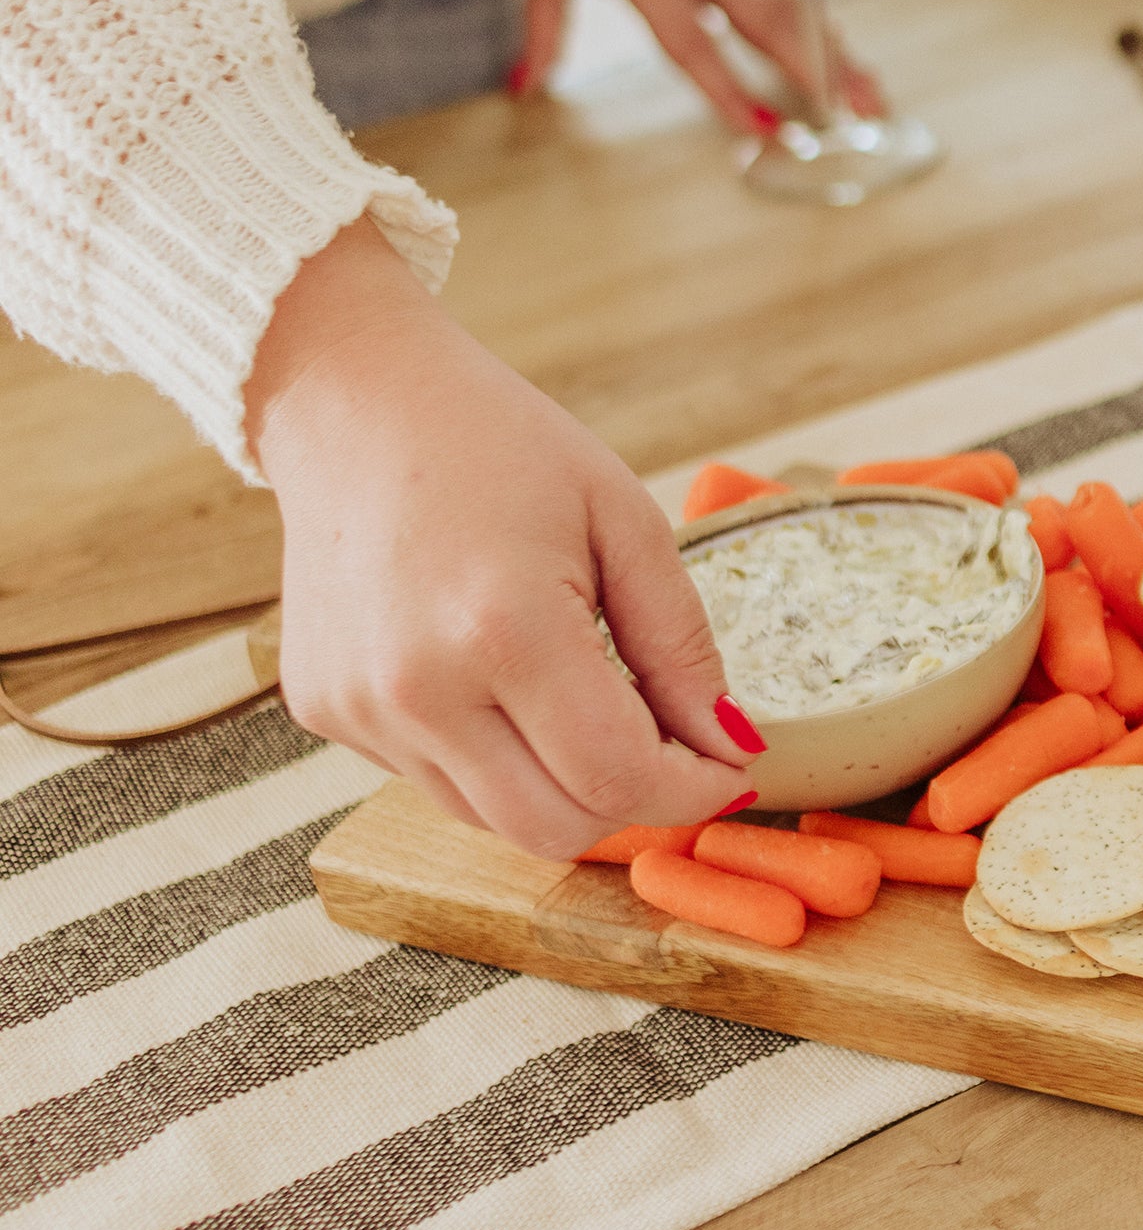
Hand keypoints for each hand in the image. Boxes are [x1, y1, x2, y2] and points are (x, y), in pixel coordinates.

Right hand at [249, 221, 757, 857]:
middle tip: (672, 749)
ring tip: (586, 702)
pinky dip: (494, 763)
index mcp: (503, 631)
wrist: (351, 402)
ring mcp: (359, 709)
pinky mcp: (324, 712)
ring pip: (494, 821)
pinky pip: (435, 783)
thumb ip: (682, 645)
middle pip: (556, 828)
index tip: (730, 766)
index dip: (693, 790)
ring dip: (563, 789)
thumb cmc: (501, 445)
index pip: (618, 778)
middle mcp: (417, 689)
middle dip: (634, 804)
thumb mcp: (625, 521)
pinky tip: (502, 683)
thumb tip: (732, 746)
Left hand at [514, 0, 883, 133]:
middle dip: (816, 72)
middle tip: (860, 115)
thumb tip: (524, 85)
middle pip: (771, 22)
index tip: (765, 131)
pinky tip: (842, 43)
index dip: (729, 90)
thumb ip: (545, 28)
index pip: (694, 43)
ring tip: (871, 91)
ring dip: (834, 47)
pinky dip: (816, 14)